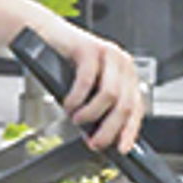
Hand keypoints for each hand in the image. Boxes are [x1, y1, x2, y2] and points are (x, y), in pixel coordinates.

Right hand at [44, 26, 144, 153]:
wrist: (46, 34)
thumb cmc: (66, 63)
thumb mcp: (89, 88)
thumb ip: (99, 108)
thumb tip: (99, 136)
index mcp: (126, 74)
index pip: (137, 108)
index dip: (130, 130)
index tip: (121, 148)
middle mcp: (121, 63)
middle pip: (125, 104)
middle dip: (109, 129)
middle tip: (94, 142)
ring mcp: (108, 54)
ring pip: (109, 95)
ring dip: (91, 114)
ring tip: (77, 119)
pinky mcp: (90, 48)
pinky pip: (87, 81)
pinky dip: (77, 98)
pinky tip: (69, 104)